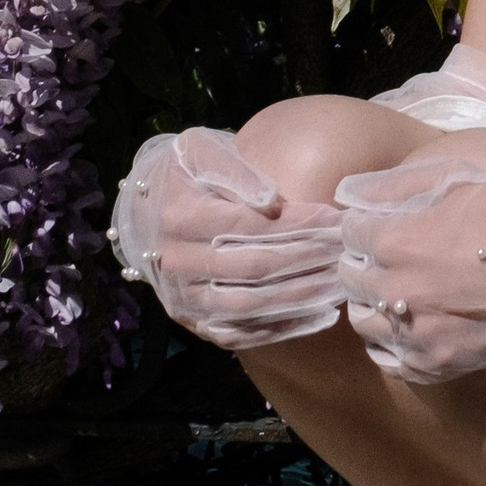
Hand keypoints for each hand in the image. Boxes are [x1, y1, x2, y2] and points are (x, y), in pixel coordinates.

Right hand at [110, 127, 346, 350]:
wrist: (139, 210)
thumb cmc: (180, 171)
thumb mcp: (199, 150)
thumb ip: (234, 170)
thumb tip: (271, 201)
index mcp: (179, 217)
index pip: (251, 226)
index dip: (298, 224)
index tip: (334, 218)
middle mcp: (177, 263)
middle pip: (255, 268)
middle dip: (308, 260)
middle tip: (346, 251)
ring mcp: (182, 299)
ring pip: (250, 307)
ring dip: (300, 298)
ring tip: (339, 285)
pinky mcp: (191, 323)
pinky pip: (238, 334)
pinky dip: (279, 329)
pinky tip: (317, 317)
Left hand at [335, 155, 485, 384]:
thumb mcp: (462, 177)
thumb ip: (398, 183)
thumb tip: (348, 191)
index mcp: (396, 240)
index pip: (348, 232)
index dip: (366, 222)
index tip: (384, 220)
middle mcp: (396, 292)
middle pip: (350, 277)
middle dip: (364, 260)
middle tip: (394, 252)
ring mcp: (417, 336)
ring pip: (362, 323)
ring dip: (373, 302)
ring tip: (402, 288)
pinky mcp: (439, 367)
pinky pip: (389, 361)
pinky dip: (390, 344)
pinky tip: (411, 326)